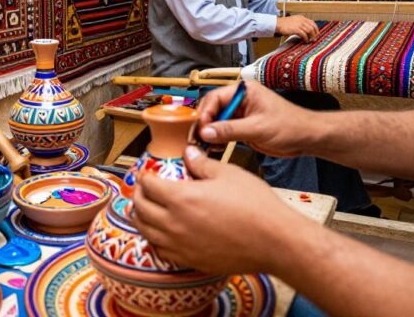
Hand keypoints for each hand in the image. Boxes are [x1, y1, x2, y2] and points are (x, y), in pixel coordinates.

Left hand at [132, 146, 304, 274]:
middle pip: (140, 208)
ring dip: (141, 218)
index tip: (147, 173)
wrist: (275, 241)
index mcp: (181, 198)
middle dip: (138, 195)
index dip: (144, 176)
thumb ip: (201, 163)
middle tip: (142, 189)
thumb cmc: (255, 206)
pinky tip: (161, 234)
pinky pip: (161, 250)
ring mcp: (180, 245)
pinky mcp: (190, 261)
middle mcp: (174, 223)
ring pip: (146, 232)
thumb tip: (188, 153)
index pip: (148, 185)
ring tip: (144, 210)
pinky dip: (155, 240)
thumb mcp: (227, 173)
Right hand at [196, 81, 319, 156]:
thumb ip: (230, 129)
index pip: (215, 98)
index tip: (201, 129)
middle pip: (212, 109)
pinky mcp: (242, 127)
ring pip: (216, 122)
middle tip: (198, 139)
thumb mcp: (258, 128)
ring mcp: (241, 114)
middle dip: (205, 124)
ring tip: (203, 146)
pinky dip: (217, 140)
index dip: (205, 113)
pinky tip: (213, 148)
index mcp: (244, 91)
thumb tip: (206, 132)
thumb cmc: (290, 126)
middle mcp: (240, 100)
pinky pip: (224, 131)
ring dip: (209, 134)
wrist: (306, 138)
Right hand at [275, 15, 318, 41]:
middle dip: (314, 34)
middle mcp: (302, 20)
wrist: (277, 24)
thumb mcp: (294, 20)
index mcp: (302, 18)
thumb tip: (306, 30)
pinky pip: (304, 35)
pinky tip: (305, 41)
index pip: (312, 22)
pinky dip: (306, 38)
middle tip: (314, 38)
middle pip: (312, 27)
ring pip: (309, 31)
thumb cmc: (284, 24)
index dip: (316, 28)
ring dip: (311, 37)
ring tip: (310, 40)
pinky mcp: (296, 29)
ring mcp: (299, 24)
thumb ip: (300, 23)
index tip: (316, 33)